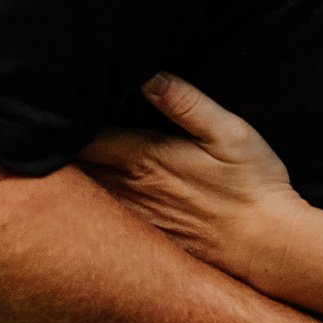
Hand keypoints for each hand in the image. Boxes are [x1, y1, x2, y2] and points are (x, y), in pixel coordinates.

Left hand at [80, 73, 300, 279]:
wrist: (268, 246)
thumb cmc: (253, 184)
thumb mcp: (229, 132)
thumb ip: (185, 102)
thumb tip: (149, 76)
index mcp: (143, 159)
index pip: (82, 139)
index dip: (64, 125)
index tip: (61, 110)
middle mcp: (129, 192)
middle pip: (73, 171)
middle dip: (60, 153)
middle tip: (55, 136)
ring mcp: (133, 221)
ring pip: (82, 200)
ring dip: (71, 184)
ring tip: (65, 166)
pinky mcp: (144, 242)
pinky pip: (102, 225)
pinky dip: (89, 211)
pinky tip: (93, 203)